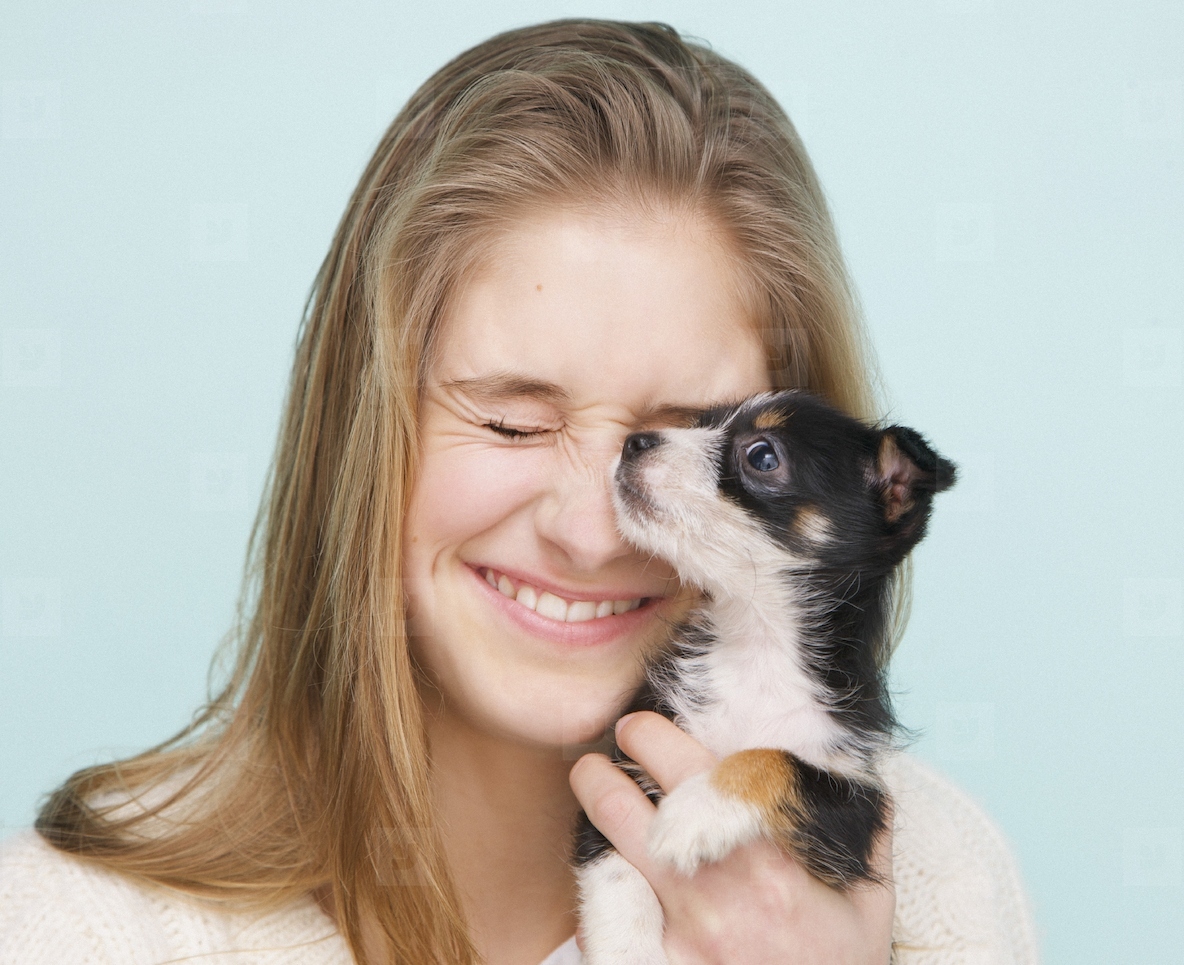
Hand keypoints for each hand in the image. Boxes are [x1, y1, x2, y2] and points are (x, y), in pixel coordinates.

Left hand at [569, 711, 894, 964]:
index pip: (687, 767)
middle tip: (607, 750)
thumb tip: (856, 765)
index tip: (640, 725)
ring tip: (593, 785)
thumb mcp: (868, 900)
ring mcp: (675, 934)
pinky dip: (599, 874)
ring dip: (594, 809)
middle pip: (624, 802)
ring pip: (603, 849)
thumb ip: (864, 826)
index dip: (649, 734)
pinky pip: (605, 908)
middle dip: (605, 765)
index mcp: (766, 857)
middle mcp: (713, 890)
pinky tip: (602, 855)